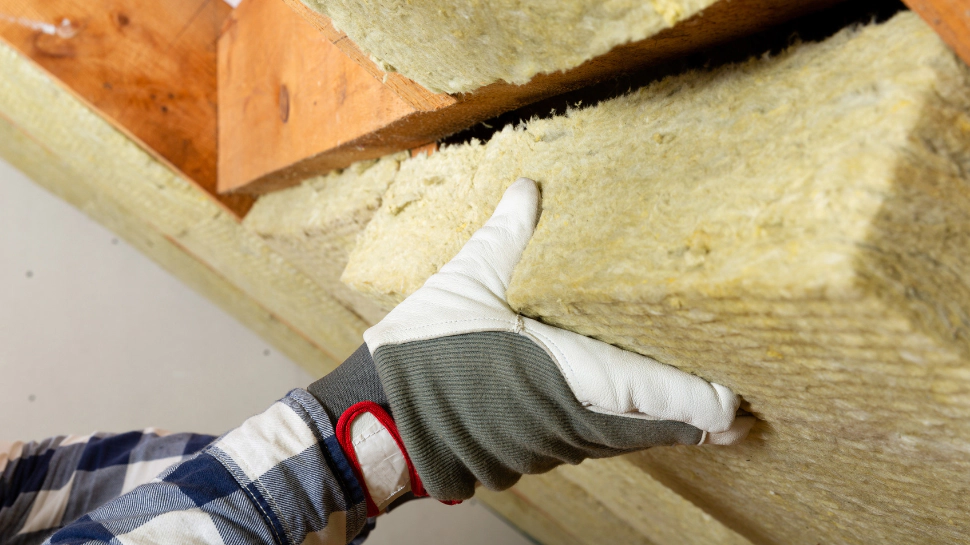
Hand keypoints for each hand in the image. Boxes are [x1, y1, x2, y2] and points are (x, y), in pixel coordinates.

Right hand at [360, 177, 753, 500]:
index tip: (745, 385)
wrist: (381, 419)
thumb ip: (509, 233)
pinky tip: (632, 393)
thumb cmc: (427, 357)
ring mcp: (562, 442)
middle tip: (735, 374)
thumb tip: (530, 188)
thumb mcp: (470, 281)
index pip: (681, 404)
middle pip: (670, 427)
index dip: (719, 399)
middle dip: (704, 404)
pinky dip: (628, 418)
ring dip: (667, 411)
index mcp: (580, 377)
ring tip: (699, 382)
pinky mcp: (541, 449)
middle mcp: (581, 421)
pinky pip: (603, 439)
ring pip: (637, 435)